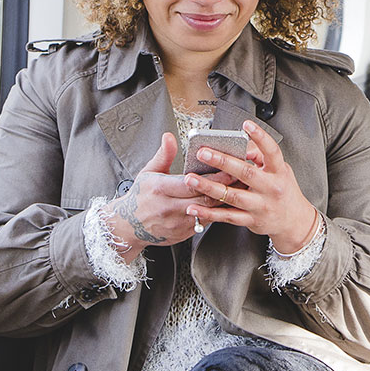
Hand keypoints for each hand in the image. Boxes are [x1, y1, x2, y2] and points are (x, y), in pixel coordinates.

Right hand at [106, 133, 234, 261]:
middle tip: (242, 179)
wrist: (127, 226)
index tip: (229, 169)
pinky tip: (227, 205)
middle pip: (204, 198)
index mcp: (161, 189)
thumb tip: (169, 137)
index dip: (213, 178)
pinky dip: (217, 214)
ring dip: (225, 202)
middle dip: (225, 189)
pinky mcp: (183, 234)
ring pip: (208, 212)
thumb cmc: (139, 197)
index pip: (192, 183)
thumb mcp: (148, 172)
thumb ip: (164, 155)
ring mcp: (177, 223)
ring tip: (240, 191)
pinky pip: (205, 223)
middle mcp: (169, 207)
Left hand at [182, 120, 318, 253]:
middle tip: (203, 153)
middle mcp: (271, 188)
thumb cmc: (284, 192)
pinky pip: (227, 216)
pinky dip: (209, 212)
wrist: (294, 221)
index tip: (247, 125)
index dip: (260, 137)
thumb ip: (261, 157)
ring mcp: (261, 205)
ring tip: (191, 179)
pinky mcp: (251, 220)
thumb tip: (242, 145)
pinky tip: (194, 207)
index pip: (271, 151)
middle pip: (246, 172)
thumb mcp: (280, 170)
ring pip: (232, 196)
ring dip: (209, 187)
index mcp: (278, 171)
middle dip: (222, 161)